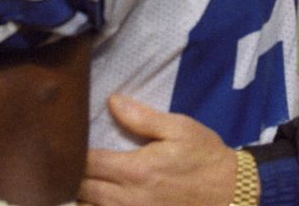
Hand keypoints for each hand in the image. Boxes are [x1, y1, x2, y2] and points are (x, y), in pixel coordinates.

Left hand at [78, 95, 237, 205]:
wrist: (231, 192)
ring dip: (81, 197)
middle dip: (72, 176)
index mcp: (136, 170)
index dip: (73, 154)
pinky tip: (96, 199)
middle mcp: (128, 199)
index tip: (68, 143)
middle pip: (82, 190)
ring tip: (79, 182)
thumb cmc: (204, 157)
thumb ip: (142, 118)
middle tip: (67, 162)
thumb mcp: (179, 128)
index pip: (87, 164)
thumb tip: (112, 102)